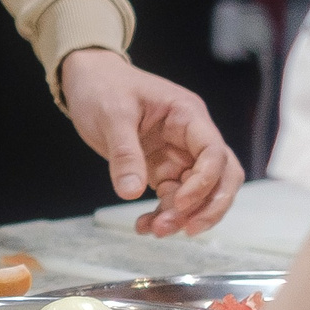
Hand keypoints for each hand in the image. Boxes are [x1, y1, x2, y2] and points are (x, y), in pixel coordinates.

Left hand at [58, 48, 241, 235]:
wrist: (87, 79)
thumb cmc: (103, 86)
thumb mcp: (111, 114)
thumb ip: (124, 152)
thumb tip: (131, 193)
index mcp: (187, 115)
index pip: (214, 152)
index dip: (204, 182)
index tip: (179, 203)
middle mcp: (191, 136)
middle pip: (222, 177)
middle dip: (208, 207)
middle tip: (182, 229)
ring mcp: (179, 154)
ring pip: (200, 193)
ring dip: (185, 216)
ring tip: (155, 230)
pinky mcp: (163, 168)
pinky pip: (174, 197)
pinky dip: (165, 214)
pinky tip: (144, 225)